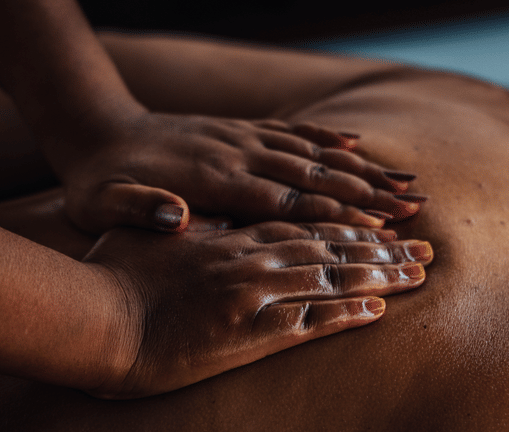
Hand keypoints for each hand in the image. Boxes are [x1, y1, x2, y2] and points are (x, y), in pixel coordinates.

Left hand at [51, 112, 424, 233]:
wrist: (94, 130)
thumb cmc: (99, 181)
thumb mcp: (103, 204)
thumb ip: (140, 210)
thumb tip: (176, 216)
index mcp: (213, 179)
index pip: (287, 198)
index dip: (334, 210)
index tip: (378, 223)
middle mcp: (238, 154)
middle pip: (314, 174)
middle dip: (367, 192)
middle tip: (414, 208)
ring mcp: (242, 138)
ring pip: (313, 153)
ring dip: (360, 168)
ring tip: (404, 181)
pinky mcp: (239, 131)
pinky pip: (291, 132)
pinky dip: (326, 139)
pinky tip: (356, 145)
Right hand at [82, 221, 432, 397]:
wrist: (92, 320)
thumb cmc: (112, 275)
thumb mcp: (152, 233)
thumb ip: (193, 226)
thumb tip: (220, 221)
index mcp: (231, 237)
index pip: (304, 225)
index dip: (349, 224)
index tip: (383, 224)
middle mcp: (251, 261)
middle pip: (331, 250)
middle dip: (382, 249)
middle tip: (424, 249)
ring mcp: (252, 297)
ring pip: (330, 281)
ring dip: (379, 277)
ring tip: (417, 276)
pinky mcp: (246, 337)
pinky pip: (308, 324)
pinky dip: (345, 316)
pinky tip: (377, 312)